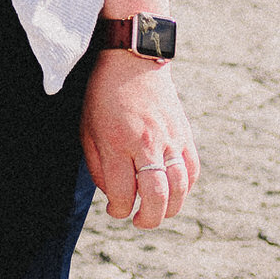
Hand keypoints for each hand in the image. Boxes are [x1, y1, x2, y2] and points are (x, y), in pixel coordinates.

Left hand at [80, 51, 198, 229]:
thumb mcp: (87, 127)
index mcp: (117, 141)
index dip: (118, 210)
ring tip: (157, 211)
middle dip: (147, 219)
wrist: (132, 58)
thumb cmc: (104, 94)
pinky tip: (173, 190)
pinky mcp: (184, 133)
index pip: (122, 194)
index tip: (115, 209)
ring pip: (178, 189)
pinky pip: (192, 171)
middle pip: (156, 197)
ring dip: (169, 209)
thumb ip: (98, 166)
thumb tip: (114, 196)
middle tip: (138, 221)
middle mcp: (146, 142)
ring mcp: (169, 138)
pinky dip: (185, 188)